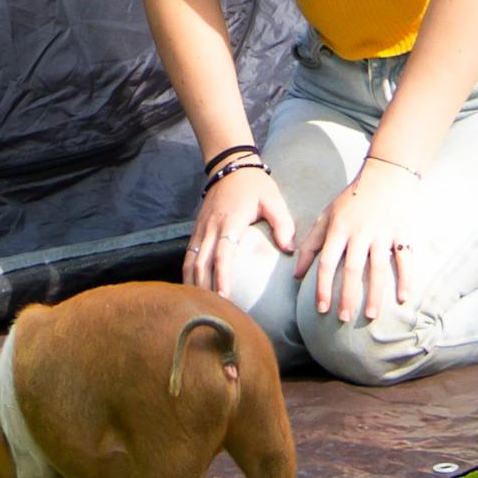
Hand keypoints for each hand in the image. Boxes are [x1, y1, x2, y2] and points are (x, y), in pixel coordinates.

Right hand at [185, 163, 292, 293]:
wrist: (230, 165)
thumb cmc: (254, 185)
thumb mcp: (273, 199)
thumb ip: (282, 223)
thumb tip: (289, 249)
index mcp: (229, 222)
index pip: (222, 254)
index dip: (221, 277)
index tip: (224, 297)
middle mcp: (210, 227)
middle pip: (201, 263)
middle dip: (204, 288)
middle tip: (210, 312)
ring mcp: (200, 228)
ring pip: (190, 260)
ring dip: (192, 283)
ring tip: (198, 306)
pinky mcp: (196, 229)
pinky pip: (188, 254)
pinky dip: (188, 272)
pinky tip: (192, 288)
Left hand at [294, 155, 426, 324]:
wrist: (387, 174)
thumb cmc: (353, 198)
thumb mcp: (327, 215)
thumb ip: (310, 244)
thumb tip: (296, 275)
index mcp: (339, 228)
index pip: (328, 262)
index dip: (323, 286)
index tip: (321, 308)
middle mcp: (360, 232)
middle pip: (352, 269)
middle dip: (347, 295)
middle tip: (343, 318)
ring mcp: (383, 233)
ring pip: (378, 268)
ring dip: (374, 293)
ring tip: (370, 316)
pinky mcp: (402, 232)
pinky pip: (405, 259)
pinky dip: (406, 279)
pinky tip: (403, 299)